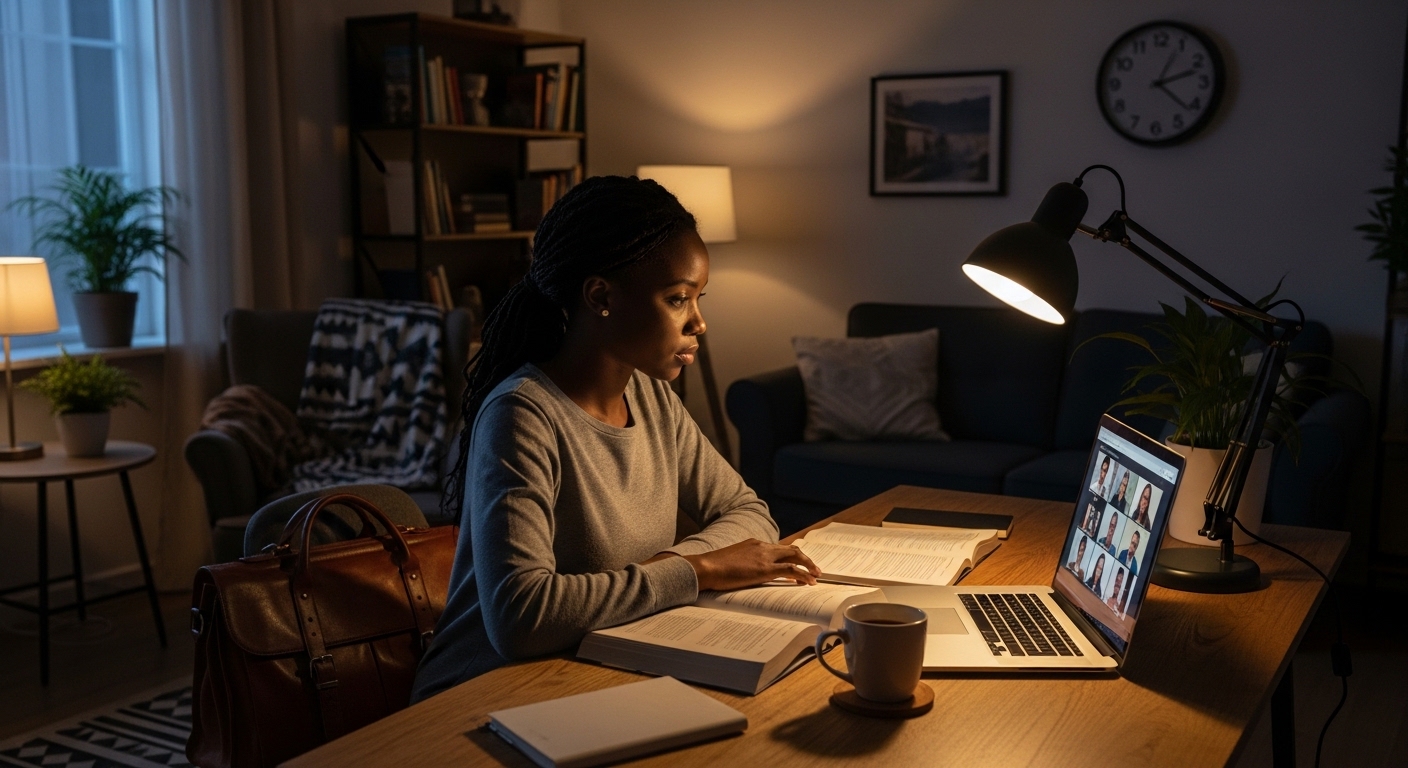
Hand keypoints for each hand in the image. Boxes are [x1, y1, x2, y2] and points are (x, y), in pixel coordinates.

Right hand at [677, 539, 819, 590]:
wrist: (706, 567)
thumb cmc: (714, 568)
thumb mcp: (732, 562)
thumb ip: (745, 564)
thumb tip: (749, 575)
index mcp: (753, 544)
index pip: (778, 549)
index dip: (790, 557)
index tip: (797, 566)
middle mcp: (761, 546)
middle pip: (790, 550)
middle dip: (804, 559)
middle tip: (814, 570)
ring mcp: (764, 556)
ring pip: (795, 557)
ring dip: (808, 566)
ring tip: (816, 576)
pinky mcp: (764, 569)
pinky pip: (790, 570)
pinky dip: (803, 574)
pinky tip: (808, 581)